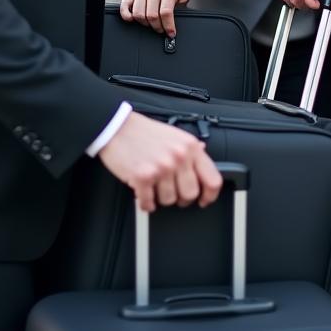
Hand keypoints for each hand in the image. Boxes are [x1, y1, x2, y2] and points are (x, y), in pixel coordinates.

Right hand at [98, 110, 221, 212]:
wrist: (117, 127)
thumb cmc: (144, 131)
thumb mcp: (175, 134)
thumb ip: (190, 148)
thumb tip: (203, 154)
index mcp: (190, 147)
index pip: (212, 179)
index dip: (210, 195)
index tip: (204, 200)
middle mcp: (178, 157)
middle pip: (191, 194)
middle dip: (181, 198)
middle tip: (173, 193)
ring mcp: (161, 168)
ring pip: (170, 200)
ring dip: (161, 198)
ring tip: (154, 187)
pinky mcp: (143, 177)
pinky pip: (149, 202)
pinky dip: (146, 202)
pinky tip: (144, 195)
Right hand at [119, 0, 189, 37]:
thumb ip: (179, 9)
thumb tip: (172, 29)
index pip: (165, 12)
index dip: (168, 26)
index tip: (171, 34)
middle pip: (151, 15)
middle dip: (157, 27)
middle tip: (161, 29)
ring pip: (138, 14)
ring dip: (145, 24)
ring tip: (152, 24)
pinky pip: (124, 6)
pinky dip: (127, 15)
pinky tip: (133, 20)